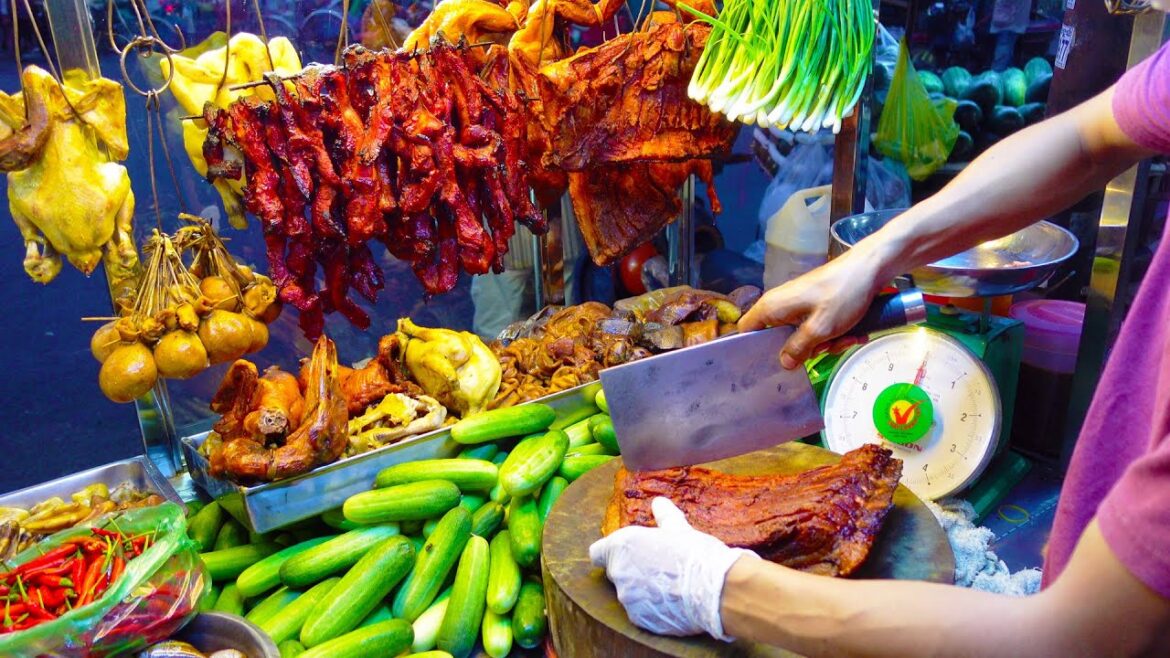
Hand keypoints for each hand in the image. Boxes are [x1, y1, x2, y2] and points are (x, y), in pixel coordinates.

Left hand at [589, 497, 755, 640]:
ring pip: (629, 594)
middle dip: (631, 572)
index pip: (597, 553)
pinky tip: (673, 602)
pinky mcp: (640, 620)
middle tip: (658, 568)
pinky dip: (652, 609)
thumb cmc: (695, 553)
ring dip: (642, 592)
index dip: (608, 554)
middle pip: (615, 573)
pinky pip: (641, 613)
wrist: (715, 589)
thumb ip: (663, 515)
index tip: (625, 555)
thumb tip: (659, 503)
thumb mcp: (679, 528)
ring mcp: (628, 599)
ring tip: (669, 587)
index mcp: (622, 545)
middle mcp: (618, 573)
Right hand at [738, 249, 884, 368]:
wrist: (870, 268)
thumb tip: (783, 364)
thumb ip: (798, 348)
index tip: (768, 366)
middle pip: (778, 339)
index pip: (746, 331)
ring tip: (846, 337)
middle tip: (824, 348)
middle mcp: (780, 305)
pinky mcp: (815, 305)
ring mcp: (798, 305)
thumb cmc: (842, 294)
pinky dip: (834, 333)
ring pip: (802, 336)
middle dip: (803, 350)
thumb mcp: (820, 328)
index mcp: (772, 307)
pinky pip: (816, 327)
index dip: (752, 349)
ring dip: (825, 342)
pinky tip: (852, 332)